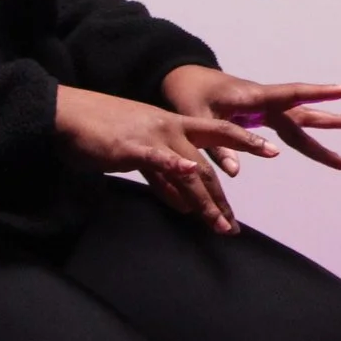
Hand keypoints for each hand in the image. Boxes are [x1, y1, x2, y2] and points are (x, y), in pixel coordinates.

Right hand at [53, 84, 273, 234]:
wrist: (68, 114)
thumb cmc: (102, 133)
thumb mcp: (141, 156)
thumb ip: (164, 176)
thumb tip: (183, 203)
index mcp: (174, 126)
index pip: (218, 134)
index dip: (246, 141)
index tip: (272, 151)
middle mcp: (170, 129)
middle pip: (207, 166)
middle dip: (222, 200)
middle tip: (233, 226)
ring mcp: (154, 137)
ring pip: (189, 171)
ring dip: (205, 202)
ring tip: (219, 225)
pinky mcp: (132, 146)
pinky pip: (157, 159)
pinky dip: (173, 167)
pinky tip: (188, 175)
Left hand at [161, 66, 340, 172]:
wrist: (183, 80)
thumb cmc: (188, 96)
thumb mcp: (195, 119)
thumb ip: (215, 146)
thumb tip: (236, 172)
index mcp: (252, 97)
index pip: (290, 94)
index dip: (318, 93)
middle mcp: (264, 101)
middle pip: (303, 111)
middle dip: (331, 117)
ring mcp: (264, 109)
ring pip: (300, 120)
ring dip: (326, 127)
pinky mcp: (261, 116)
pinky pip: (288, 127)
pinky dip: (306, 136)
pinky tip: (321, 148)